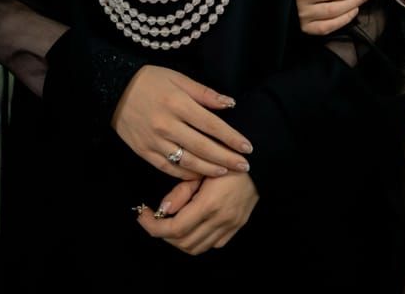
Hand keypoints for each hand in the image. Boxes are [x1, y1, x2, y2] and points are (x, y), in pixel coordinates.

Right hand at [111, 66, 253, 179]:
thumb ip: (204, 93)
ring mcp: (155, 141)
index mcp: (177, 103)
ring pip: (187, 161)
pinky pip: (168, 168)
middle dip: (226, 158)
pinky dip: (186, 174)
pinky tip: (200, 175)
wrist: (114, 90)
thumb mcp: (178, 78)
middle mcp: (167, 125)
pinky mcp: (144, 152)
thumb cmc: (150, 80)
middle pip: (202, 147)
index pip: (211, 124)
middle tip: (244, 166)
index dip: (231, 137)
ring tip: (226, 172)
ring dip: (209, 169)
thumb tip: (229, 104)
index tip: (247, 146)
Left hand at [137, 171, 258, 254]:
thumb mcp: (202, 167)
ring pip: (196, 248)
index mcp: (210, 203)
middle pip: (183, 243)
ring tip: (170, 222)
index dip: (154, 226)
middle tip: (154, 218)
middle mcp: (221, 220)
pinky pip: (212, 244)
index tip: (143, 216)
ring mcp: (230, 226)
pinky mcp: (236, 227)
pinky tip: (192, 224)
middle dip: (163, 234)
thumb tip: (163, 210)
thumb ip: (182, 190)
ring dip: (179, 240)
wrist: (261, 161)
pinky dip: (197, 240)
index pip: (175, 228)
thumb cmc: (228, 157)